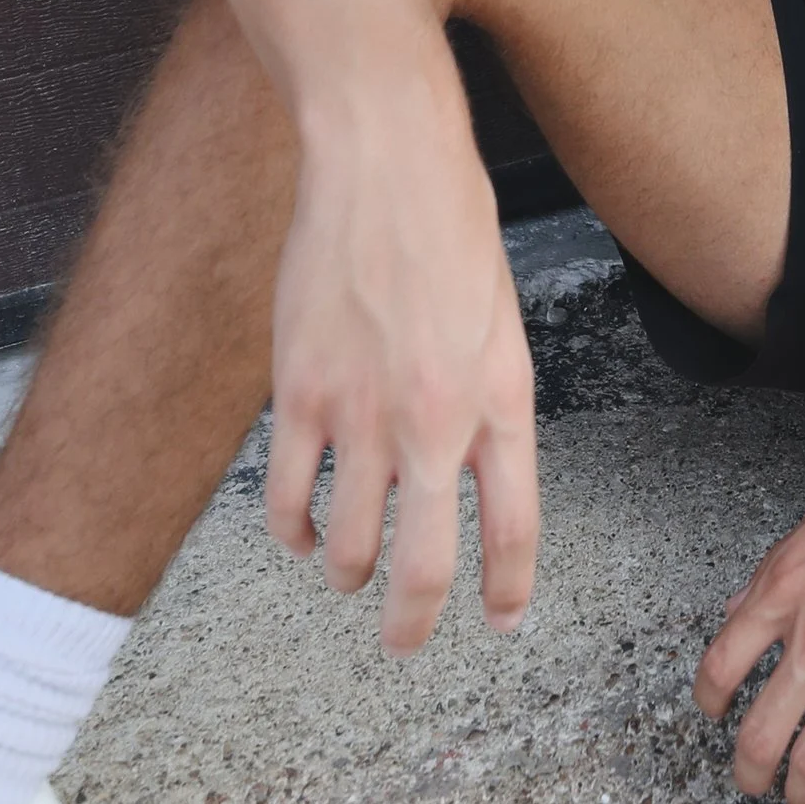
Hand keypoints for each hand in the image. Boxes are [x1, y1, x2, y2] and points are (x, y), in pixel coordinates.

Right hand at [263, 81, 539, 653]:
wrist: (385, 160)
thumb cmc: (451, 225)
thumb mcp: (502, 319)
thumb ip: (490, 400)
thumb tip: (472, 470)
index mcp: (504, 397)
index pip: (517, 528)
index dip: (509, 591)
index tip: (502, 623)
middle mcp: (437, 420)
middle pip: (427, 568)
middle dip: (416, 625)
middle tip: (407, 643)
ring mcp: (362, 413)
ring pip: (350, 547)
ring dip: (349, 575)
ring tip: (350, 575)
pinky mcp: (299, 394)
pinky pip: (287, 499)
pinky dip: (291, 532)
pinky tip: (298, 533)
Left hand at [693, 395, 804, 803]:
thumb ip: (775, 572)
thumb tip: (740, 609)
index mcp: (781, 591)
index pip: (720, 667)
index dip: (708, 702)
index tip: (713, 713)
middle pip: (759, 735)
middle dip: (749, 772)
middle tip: (752, 783)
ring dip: (802, 791)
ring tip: (802, 799)